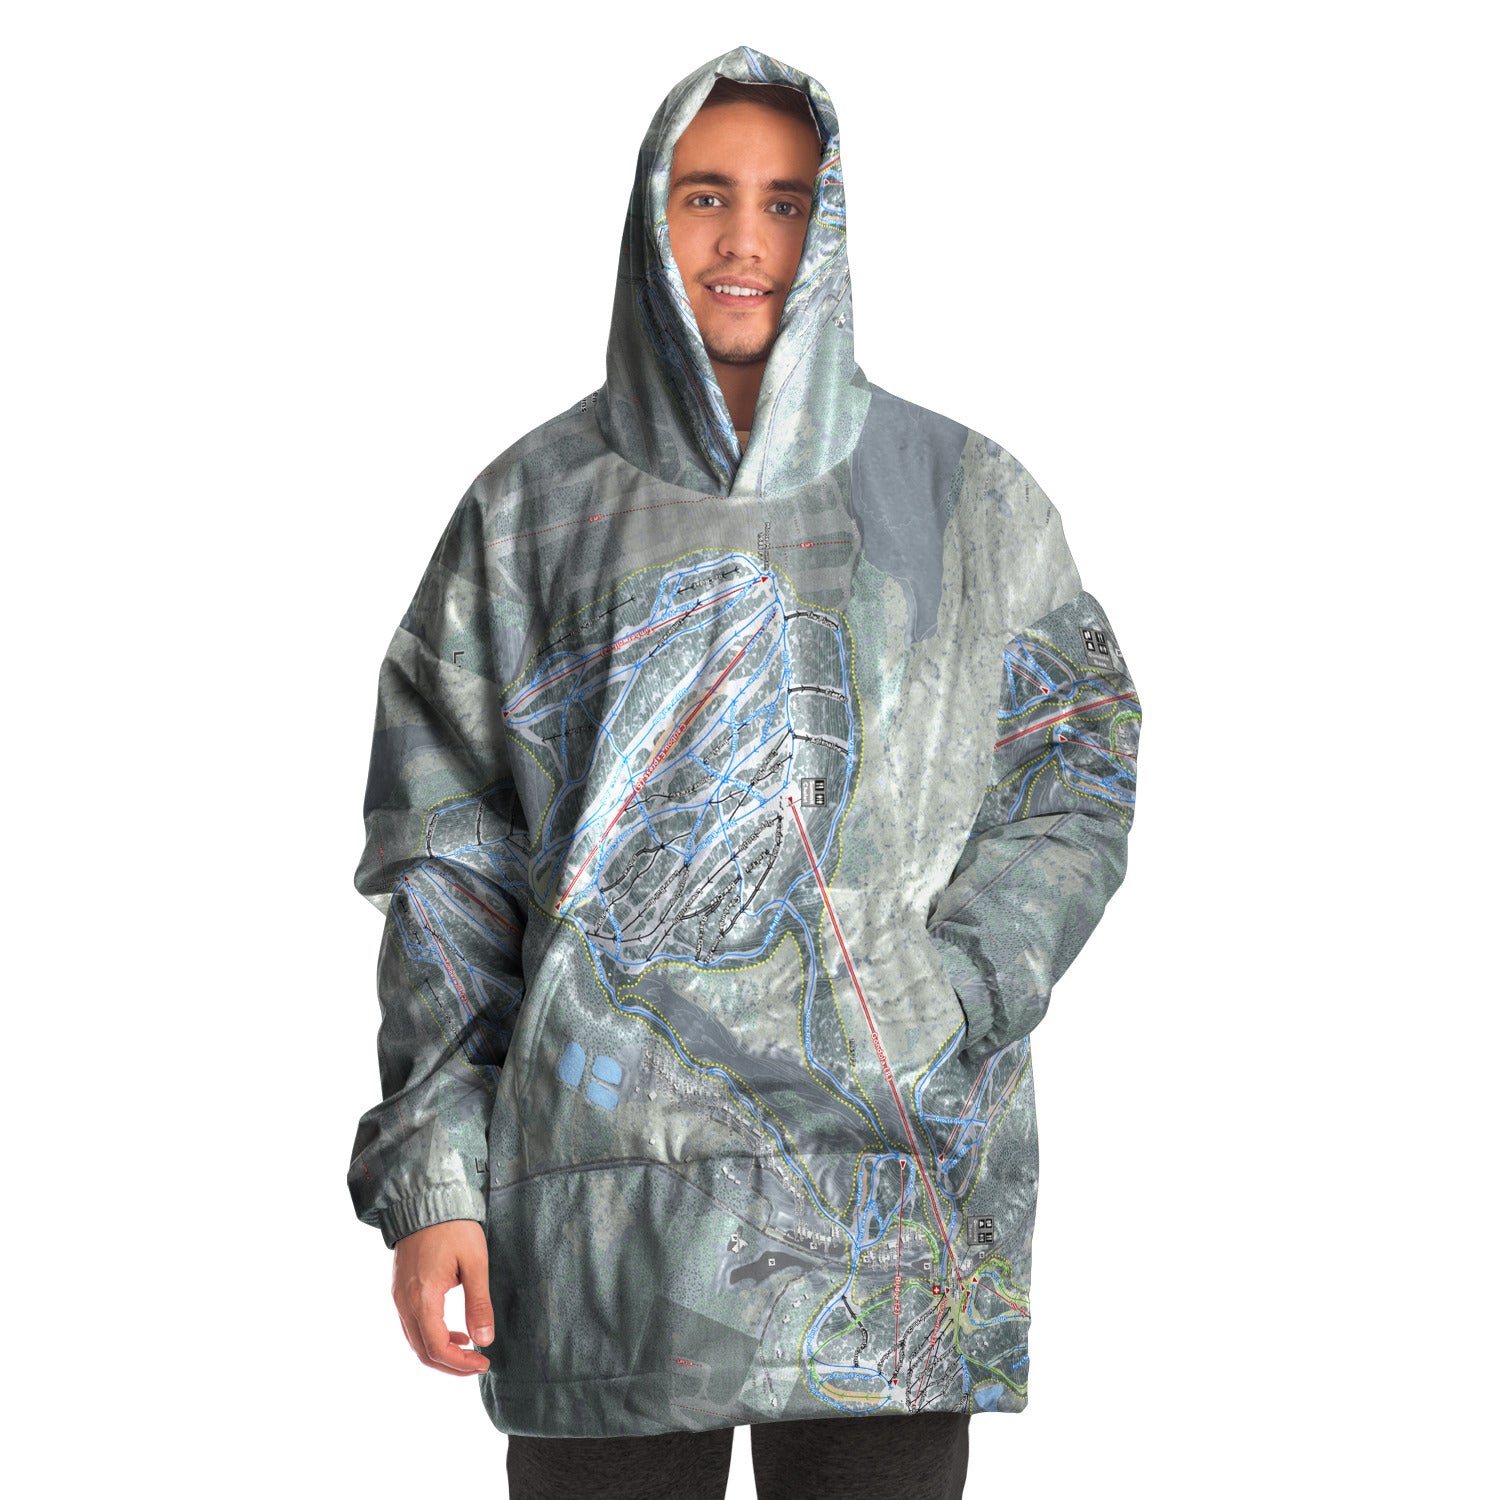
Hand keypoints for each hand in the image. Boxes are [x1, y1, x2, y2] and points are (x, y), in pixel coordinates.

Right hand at [391, 1219, 493, 1376]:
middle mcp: (404, 1303)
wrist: (425, 1199)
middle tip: (477, 1364)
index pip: (436, 1348)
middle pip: (422, 1351)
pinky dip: (431, 1336)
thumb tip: (485, 1341)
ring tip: (468, 1349)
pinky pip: (412, 1326)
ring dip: (440, 1352)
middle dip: (450, 1365)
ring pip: (415, 1341)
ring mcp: (399, 1297)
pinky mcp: (400, 1290)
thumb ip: (479, 1303)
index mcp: (422, 1298)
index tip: (483, 1363)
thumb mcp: (475, 1262)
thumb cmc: (453, 1227)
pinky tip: (453, 1331)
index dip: (460, 1364)